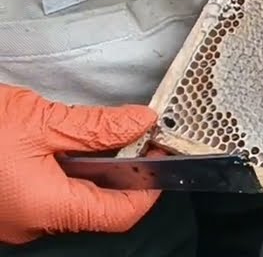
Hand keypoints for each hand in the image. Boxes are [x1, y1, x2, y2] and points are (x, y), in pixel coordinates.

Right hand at [0, 85, 158, 244]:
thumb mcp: (38, 121)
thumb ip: (95, 127)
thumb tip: (140, 123)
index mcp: (46, 209)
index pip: (120, 215)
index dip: (150, 188)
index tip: (163, 155)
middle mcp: (31, 225)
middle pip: (96, 207)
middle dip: (120, 173)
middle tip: (134, 135)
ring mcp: (14, 220)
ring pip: (69, 200)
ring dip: (88, 170)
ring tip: (92, 134)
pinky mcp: (2, 209)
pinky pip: (43, 197)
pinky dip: (60, 173)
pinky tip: (56, 145)